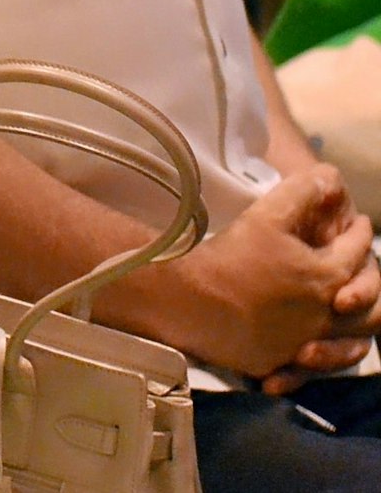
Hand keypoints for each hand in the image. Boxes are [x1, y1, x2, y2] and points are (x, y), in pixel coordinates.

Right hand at [167, 164, 378, 378]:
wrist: (185, 298)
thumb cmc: (229, 254)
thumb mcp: (267, 214)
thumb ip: (303, 191)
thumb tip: (330, 178)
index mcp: (327, 275)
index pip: (358, 250)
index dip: (360, 232)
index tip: (360, 223)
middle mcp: (324, 315)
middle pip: (370, 306)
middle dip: (371, 286)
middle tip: (360, 273)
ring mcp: (301, 343)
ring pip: (350, 343)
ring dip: (355, 327)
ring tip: (345, 313)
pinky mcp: (275, 362)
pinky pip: (309, 369)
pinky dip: (317, 360)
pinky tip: (310, 351)